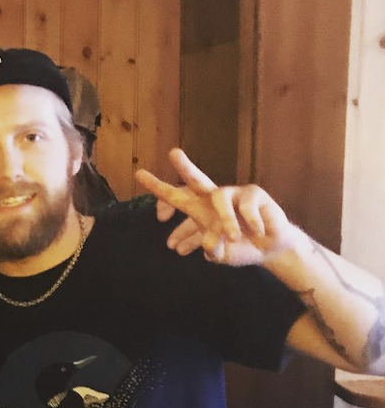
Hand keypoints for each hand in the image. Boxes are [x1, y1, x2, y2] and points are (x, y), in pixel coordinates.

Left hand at [135, 148, 304, 266]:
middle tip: (173, 153)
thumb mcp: (221, 254)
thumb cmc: (239, 248)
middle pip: (196, 179)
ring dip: (226, 222)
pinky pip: (246, 207)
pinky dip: (251, 224)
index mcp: (199, 211)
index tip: (139, 175)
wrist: (269, 248)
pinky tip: (258, 231)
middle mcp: (214, 198)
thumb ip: (213, 249)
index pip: (175, 197)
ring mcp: (234, 193)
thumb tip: (210, 245)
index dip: (158, 188)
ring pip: (220, 198)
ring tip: (233, 238)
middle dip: (185, 166)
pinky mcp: (254, 193)